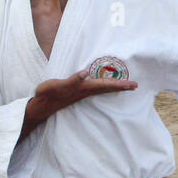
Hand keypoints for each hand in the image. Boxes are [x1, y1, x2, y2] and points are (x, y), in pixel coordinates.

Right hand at [23, 69, 138, 138]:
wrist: (42, 105)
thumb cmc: (49, 94)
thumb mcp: (58, 85)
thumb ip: (72, 80)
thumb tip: (86, 73)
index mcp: (84, 88)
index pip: (106, 85)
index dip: (119, 84)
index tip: (133, 84)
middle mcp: (86, 91)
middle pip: (107, 87)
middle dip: (122, 86)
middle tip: (136, 85)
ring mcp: (82, 92)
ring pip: (103, 88)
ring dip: (115, 86)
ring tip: (126, 85)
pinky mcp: (78, 91)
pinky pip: (96, 88)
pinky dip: (104, 86)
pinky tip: (105, 85)